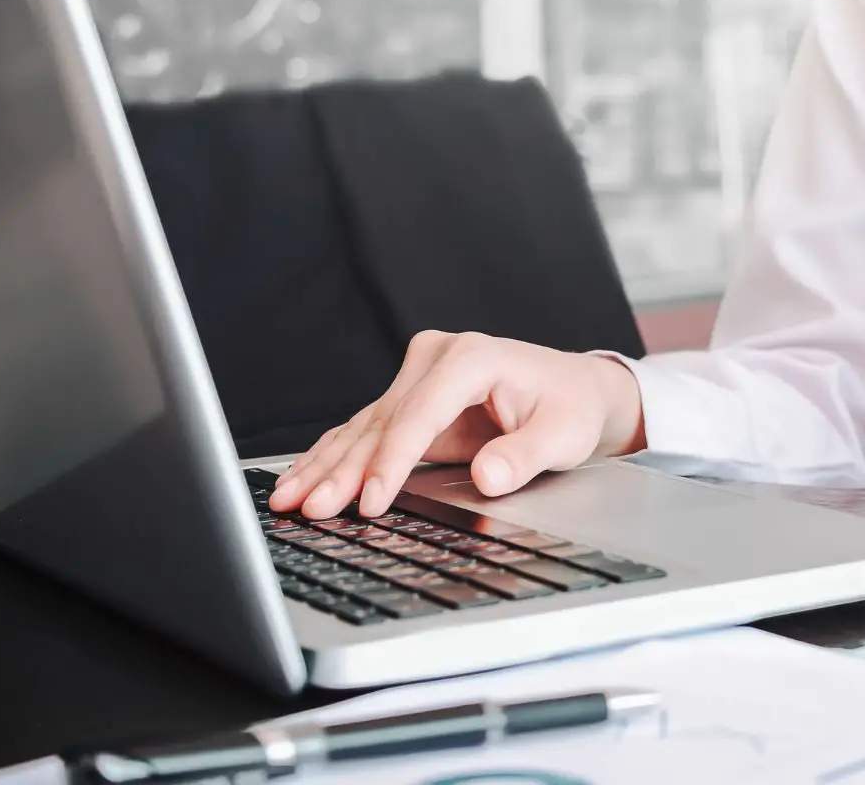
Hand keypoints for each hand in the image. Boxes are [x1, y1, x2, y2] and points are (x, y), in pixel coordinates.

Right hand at [269, 331, 645, 518]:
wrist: (577, 389)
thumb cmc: (571, 407)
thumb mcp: (563, 433)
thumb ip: (524, 455)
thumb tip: (487, 477)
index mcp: (472, 358)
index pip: (419, 415)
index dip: (392, 462)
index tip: (371, 500)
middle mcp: (437, 359)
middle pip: (382, 422)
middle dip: (343, 470)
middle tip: (310, 506)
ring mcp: (419, 376)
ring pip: (365, 428)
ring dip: (325, 466)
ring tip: (288, 498)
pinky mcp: (411, 399)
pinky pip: (368, 432)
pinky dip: (335, 458)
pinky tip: (303, 478)